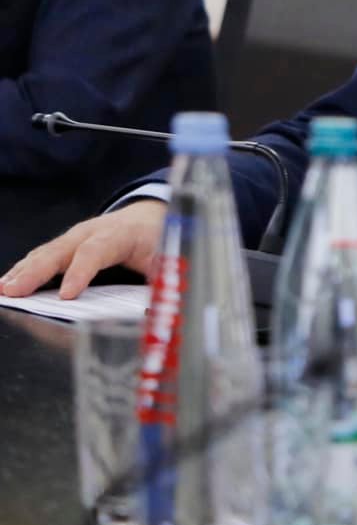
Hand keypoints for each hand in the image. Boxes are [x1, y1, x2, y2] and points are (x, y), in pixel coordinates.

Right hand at [0, 202, 165, 299]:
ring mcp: (74, 239)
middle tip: (12, 292)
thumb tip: (159, 309)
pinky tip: (6, 287)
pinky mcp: (65, 248)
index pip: (97, 251)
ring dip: (22, 274)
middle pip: (60, 251)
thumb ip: (163, 279)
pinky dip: (23, 273)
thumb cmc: (159, 240)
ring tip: (2, 292)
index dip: (81, 272)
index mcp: (122, 234)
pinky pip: (41, 259)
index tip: (66, 296)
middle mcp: (92, 233)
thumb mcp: (171, 257)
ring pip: (45, 255)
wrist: (150, 215)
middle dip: (35, 272)